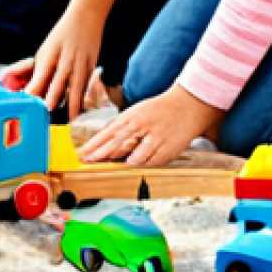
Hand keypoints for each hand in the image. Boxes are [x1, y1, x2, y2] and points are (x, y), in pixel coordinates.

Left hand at [21, 7, 104, 116]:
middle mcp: (67, 59)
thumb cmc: (62, 35)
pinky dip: (83, 98)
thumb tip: (18, 80)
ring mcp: (81, 63)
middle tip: (47, 112)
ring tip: (68, 119)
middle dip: (53, 97)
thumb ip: (34, 66)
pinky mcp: (92, 67)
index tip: (30, 99)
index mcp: (51, 53)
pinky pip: (87, 85)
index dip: (36, 87)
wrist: (86, 18)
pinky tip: (80, 110)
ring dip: (72, 104)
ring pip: (77, 87)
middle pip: (59, 81)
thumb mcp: (45, 48)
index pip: (42, 73)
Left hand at [77, 84, 221, 166]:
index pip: (109, 132)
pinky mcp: (169, 148)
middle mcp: (143, 126)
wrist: (188, 105)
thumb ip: (121, 125)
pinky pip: (153, 160)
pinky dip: (142, 164)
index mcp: (132, 116)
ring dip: (121, 160)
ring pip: (136, 154)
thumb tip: (101, 138)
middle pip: (118, 142)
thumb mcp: (137, 112)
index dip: (95, 144)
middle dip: (101, 153)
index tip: (82, 153)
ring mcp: (157, 137)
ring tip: (107, 164)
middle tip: (88, 161)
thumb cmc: (159, 110)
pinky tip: (132, 166)